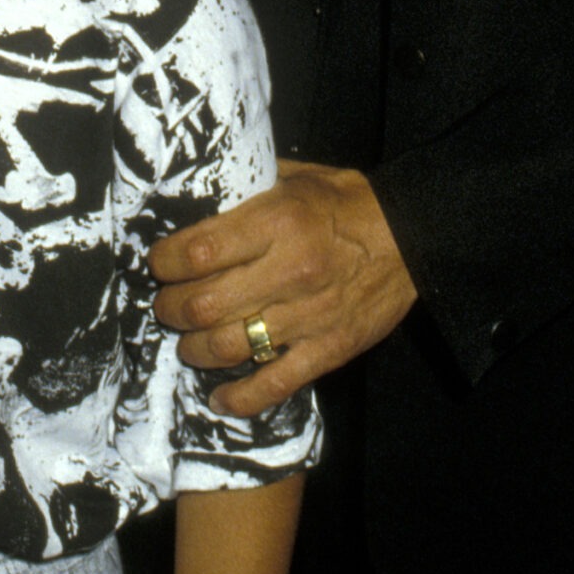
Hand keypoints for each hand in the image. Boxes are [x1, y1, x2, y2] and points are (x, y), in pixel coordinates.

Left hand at [151, 159, 416, 416]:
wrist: (415, 235)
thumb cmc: (348, 202)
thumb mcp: (297, 177)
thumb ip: (248, 188)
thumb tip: (196, 194)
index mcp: (278, 222)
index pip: (198, 251)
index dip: (165, 262)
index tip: (158, 264)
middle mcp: (290, 270)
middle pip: (203, 303)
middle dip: (172, 308)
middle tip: (168, 305)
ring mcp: (310, 315)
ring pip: (228, 346)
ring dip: (195, 349)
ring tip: (189, 342)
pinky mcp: (329, 350)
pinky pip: (274, 383)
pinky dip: (240, 397)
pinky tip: (220, 396)